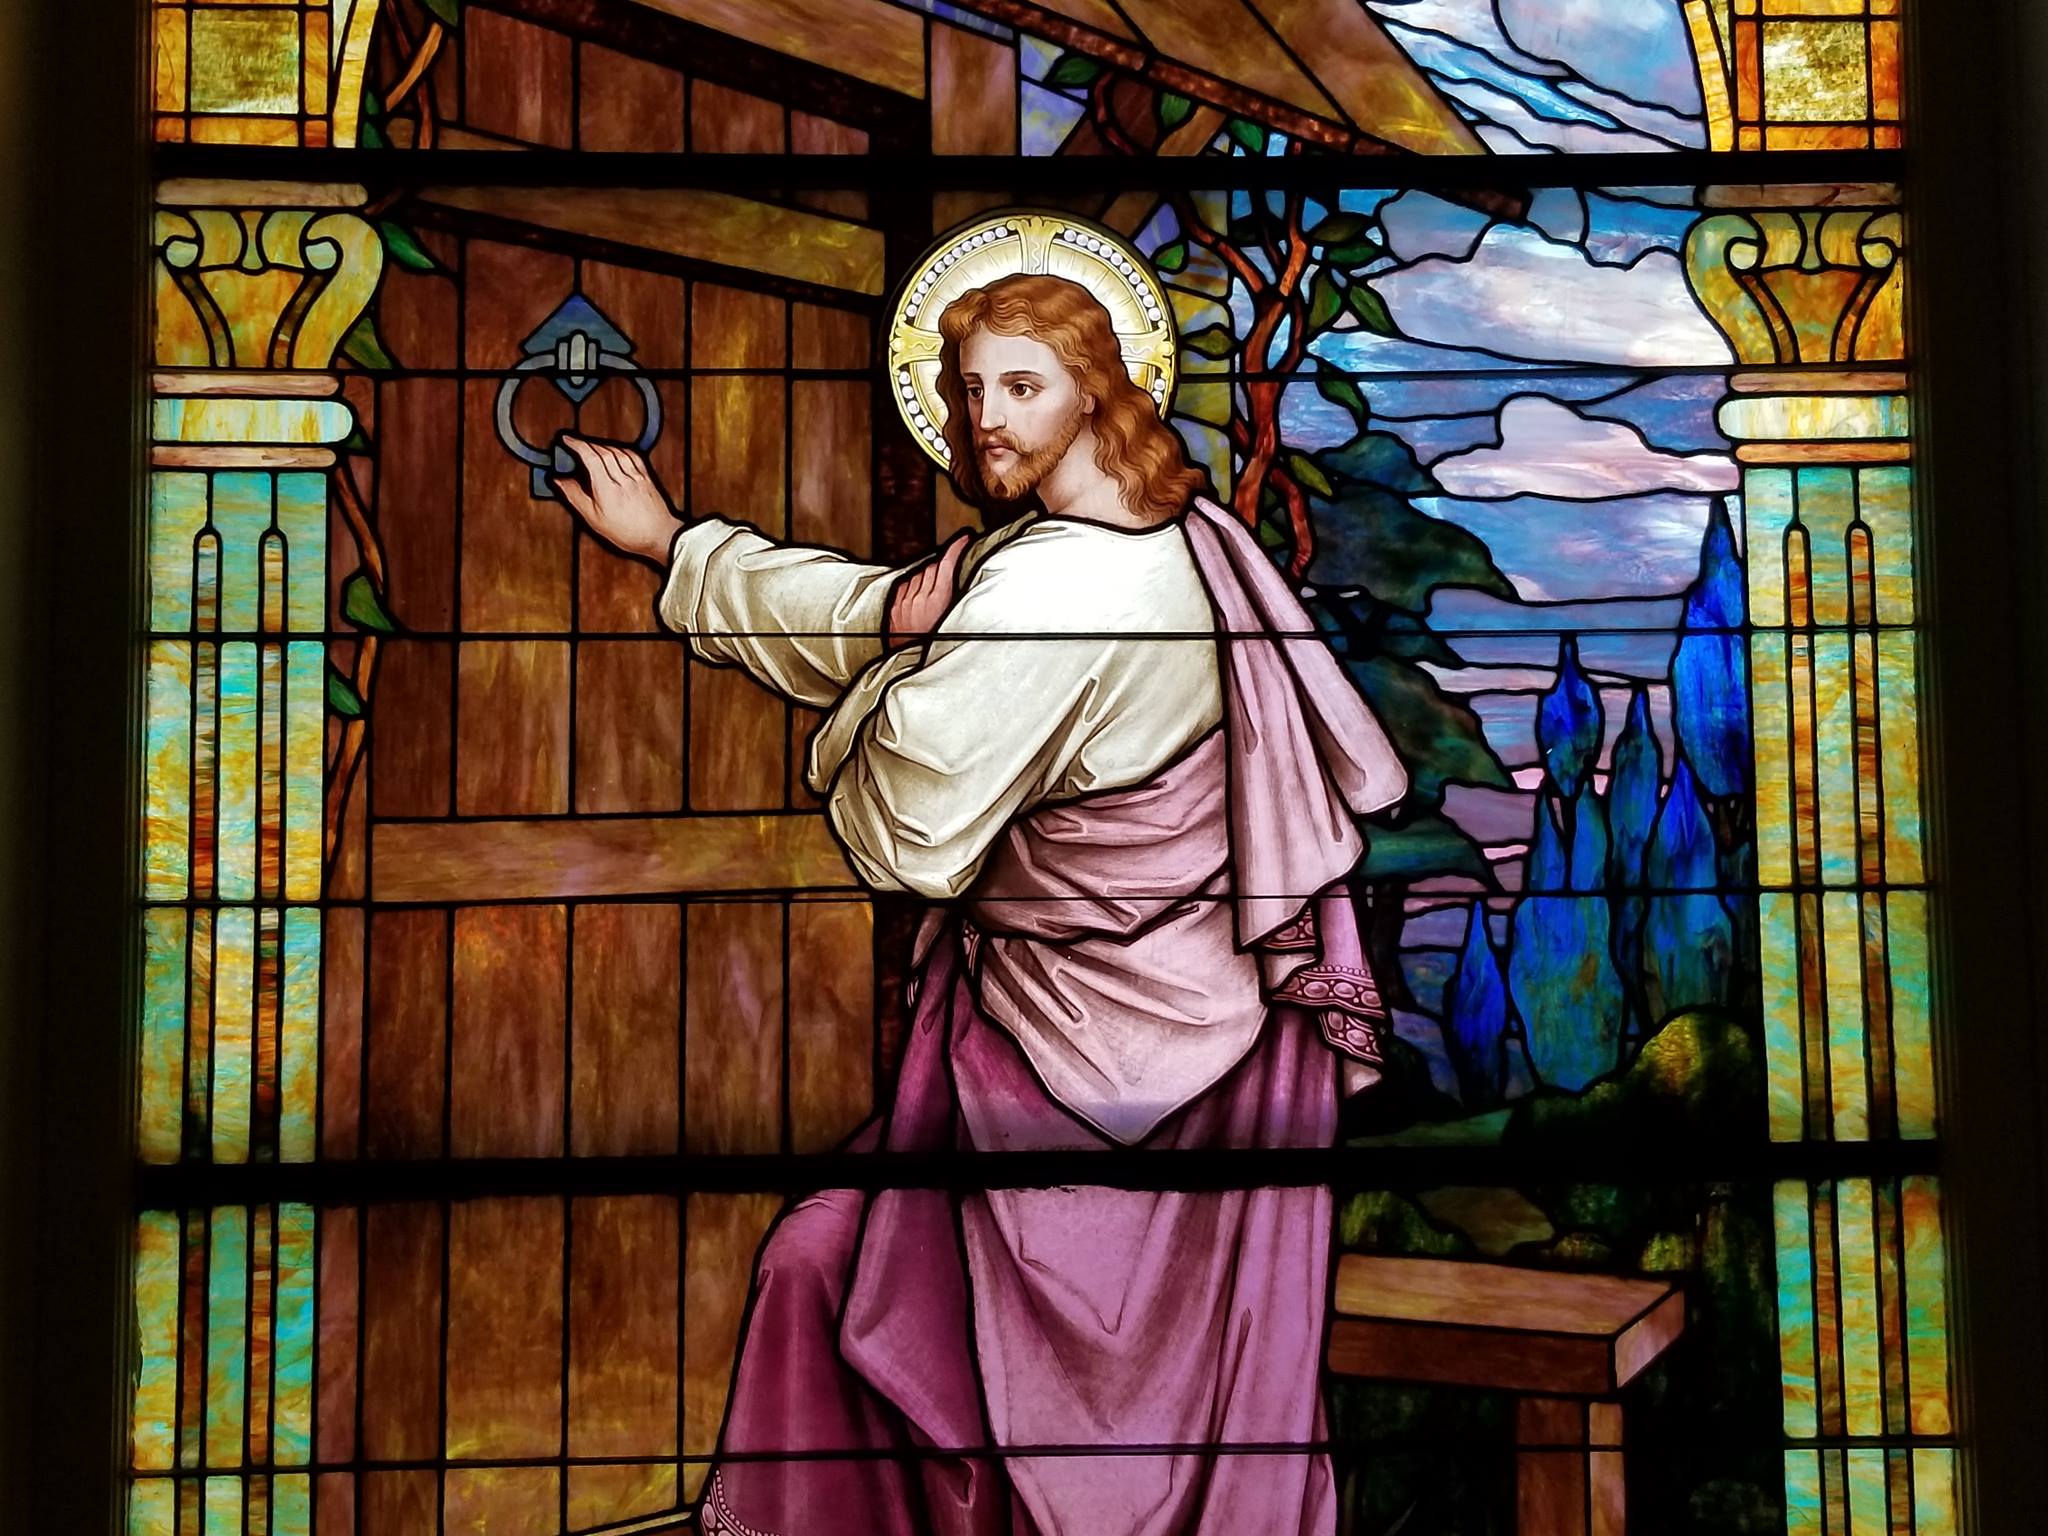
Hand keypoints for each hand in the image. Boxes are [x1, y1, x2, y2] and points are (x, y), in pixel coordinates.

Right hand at [551, 435, 681, 566]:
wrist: (659, 536)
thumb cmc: (628, 532)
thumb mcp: (594, 519)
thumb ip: (576, 497)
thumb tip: (560, 481)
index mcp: (607, 488)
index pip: (590, 457)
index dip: (577, 445)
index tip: (567, 439)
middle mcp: (623, 478)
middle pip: (603, 451)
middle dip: (587, 443)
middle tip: (575, 442)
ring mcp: (636, 476)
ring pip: (617, 451)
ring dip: (602, 445)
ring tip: (592, 447)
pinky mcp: (646, 477)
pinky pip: (633, 456)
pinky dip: (621, 449)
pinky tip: (616, 451)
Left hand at [886, 533, 968, 649]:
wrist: (910, 662)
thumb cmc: (935, 647)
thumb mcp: (953, 622)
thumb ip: (955, 599)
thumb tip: (961, 581)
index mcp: (938, 600)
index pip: (947, 564)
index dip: (956, 548)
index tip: (963, 539)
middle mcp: (920, 598)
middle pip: (933, 567)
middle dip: (943, 565)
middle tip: (952, 567)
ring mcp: (905, 601)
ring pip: (919, 574)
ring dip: (928, 576)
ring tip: (935, 590)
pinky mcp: (895, 606)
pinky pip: (906, 585)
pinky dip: (914, 585)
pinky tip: (920, 596)